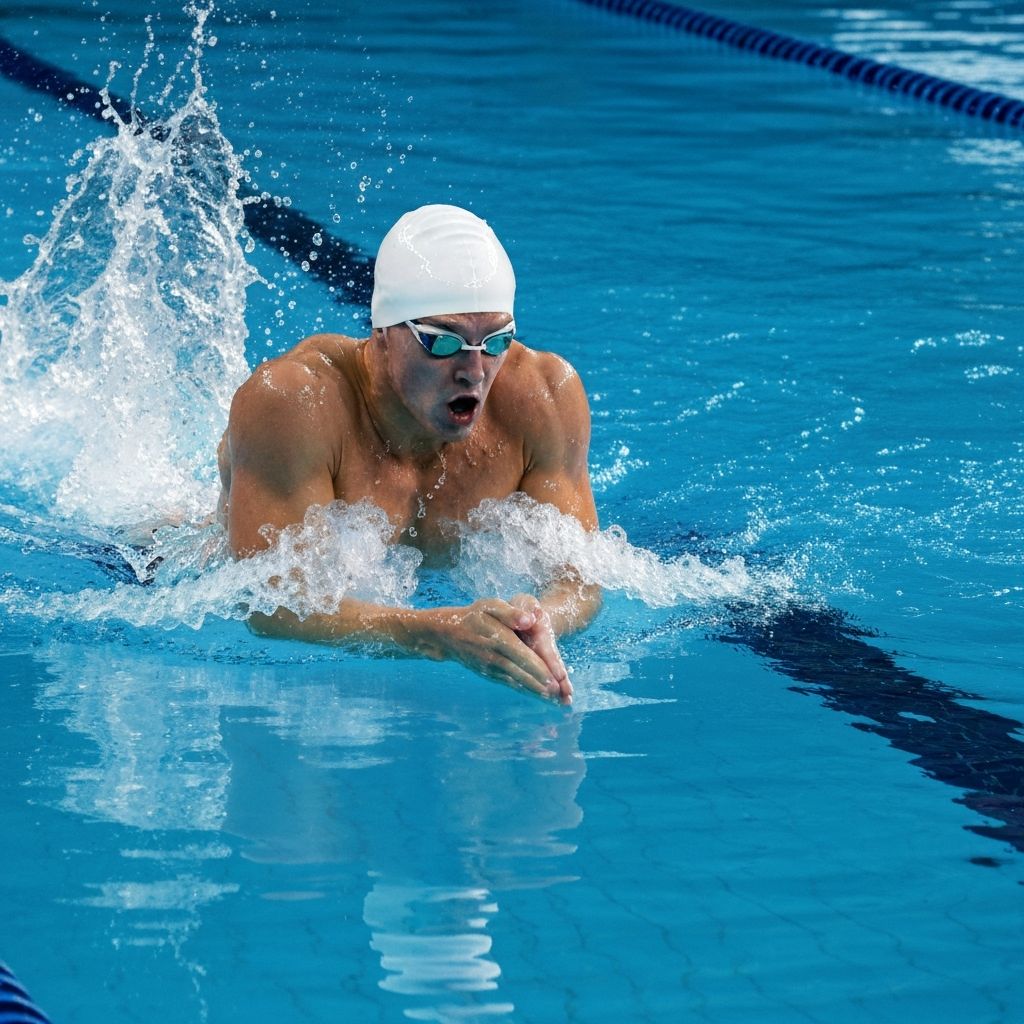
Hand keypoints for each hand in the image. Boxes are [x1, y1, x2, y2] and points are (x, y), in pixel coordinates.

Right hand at [419, 599, 570, 703]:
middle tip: (561, 696)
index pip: (522, 655)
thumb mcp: (490, 606)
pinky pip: (510, 684)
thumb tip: (530, 620)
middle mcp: (495, 657)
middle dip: (542, 685)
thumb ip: (511, 612)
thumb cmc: (474, 616)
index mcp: (499, 638)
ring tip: (555, 701)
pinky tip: (538, 696)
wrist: (448, 634)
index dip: (539, 668)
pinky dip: (525, 691)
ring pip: (517, 682)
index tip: (555, 679)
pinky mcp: (490, 674)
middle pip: (522, 673)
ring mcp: (492, 668)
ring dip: (536, 692)